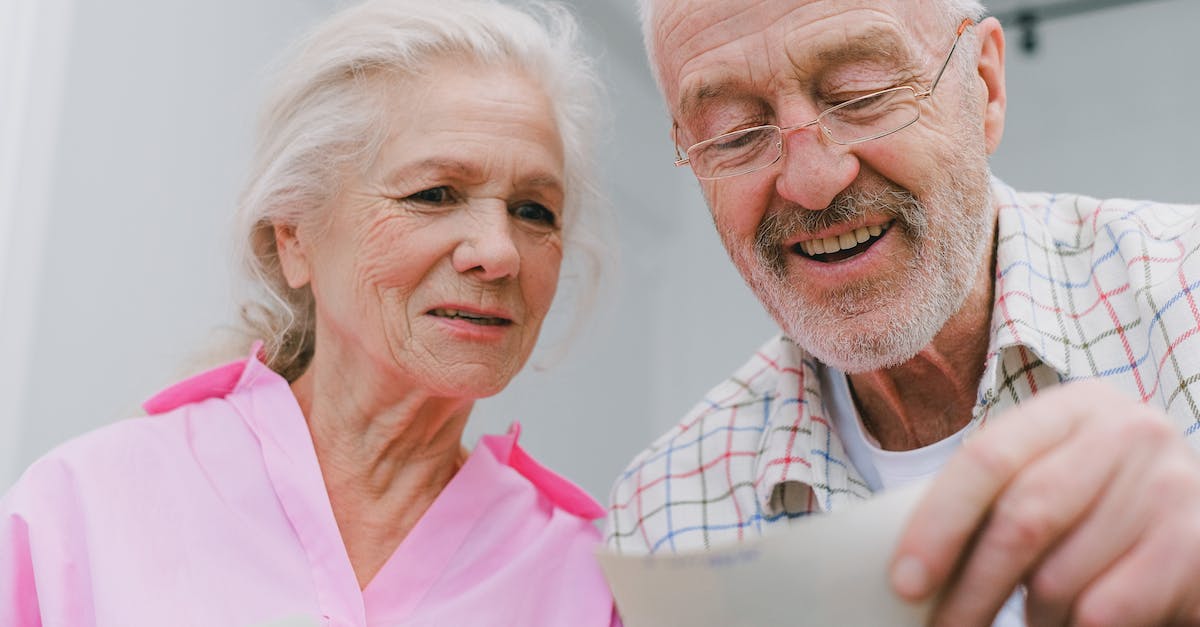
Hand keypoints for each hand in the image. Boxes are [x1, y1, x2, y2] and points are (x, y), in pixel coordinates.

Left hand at [889, 380, 1199, 625]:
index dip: (939, 523)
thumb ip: (992, 499)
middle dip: (971, 585)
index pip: (987, 459)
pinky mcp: (1197, 541)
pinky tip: (1070, 624)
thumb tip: (911, 565)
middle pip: (1022, 518)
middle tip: (942, 625)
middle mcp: (1127, 431)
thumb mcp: (1046, 479)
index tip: (905, 580)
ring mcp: (1170, 484)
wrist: (1193, 525)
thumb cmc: (1097, 508)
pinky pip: (1107, 609)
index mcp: (1073, 406)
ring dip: (1033, 613)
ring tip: (1032, 616)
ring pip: (1062, 575)